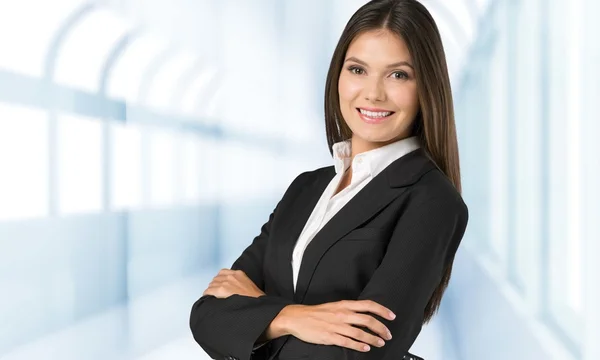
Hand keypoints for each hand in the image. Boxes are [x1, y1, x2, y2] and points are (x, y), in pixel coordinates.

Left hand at [202, 268, 265, 298]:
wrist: (257, 304)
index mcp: (238, 273)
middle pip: (216, 278)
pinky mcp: (222, 289)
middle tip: (216, 294)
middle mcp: (231, 275)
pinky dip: (208, 295)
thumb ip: (240, 283)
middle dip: (215, 286)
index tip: (219, 286)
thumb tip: (233, 289)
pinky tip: (209, 299)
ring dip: (211, 291)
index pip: (222, 272)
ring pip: (211, 284)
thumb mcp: (249, 285)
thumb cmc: (255, 299)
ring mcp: (226, 282)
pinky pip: (209, 290)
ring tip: (213, 297)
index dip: (220, 280)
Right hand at [276, 300, 394, 351]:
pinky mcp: (330, 336)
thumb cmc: (316, 313)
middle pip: (367, 320)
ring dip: (373, 339)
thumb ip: (348, 309)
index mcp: (344, 305)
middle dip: (381, 328)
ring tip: (380, 343)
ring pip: (360, 333)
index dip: (382, 310)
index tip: (391, 316)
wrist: (297, 318)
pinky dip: (359, 346)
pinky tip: (365, 348)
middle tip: (388, 334)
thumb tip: (364, 314)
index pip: (368, 305)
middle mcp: (342, 314)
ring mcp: (336, 326)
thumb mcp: (334, 306)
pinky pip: (348, 341)